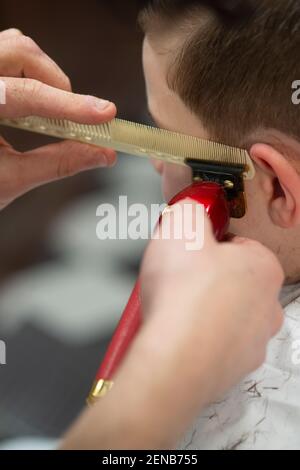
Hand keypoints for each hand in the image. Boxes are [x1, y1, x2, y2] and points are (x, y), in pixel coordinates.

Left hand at [0, 29, 116, 209]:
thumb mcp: (11, 179)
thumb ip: (57, 164)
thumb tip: (100, 154)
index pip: (26, 95)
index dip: (69, 105)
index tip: (103, 113)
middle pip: (22, 52)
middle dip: (56, 83)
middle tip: (70, 117)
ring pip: (17, 47)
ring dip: (44, 76)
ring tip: (48, 112)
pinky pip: (10, 53)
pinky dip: (32, 74)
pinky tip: (32, 105)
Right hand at [62, 200, 283, 449]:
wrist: (173, 359)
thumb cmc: (183, 297)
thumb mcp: (182, 224)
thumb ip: (193, 206)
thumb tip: (195, 205)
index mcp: (263, 268)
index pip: (239, 245)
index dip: (209, 243)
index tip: (191, 247)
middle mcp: (266, 307)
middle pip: (232, 280)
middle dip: (205, 276)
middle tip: (178, 275)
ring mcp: (251, 341)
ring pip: (224, 313)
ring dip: (200, 307)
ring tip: (172, 304)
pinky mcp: (232, 368)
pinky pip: (212, 342)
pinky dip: (195, 335)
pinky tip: (174, 329)